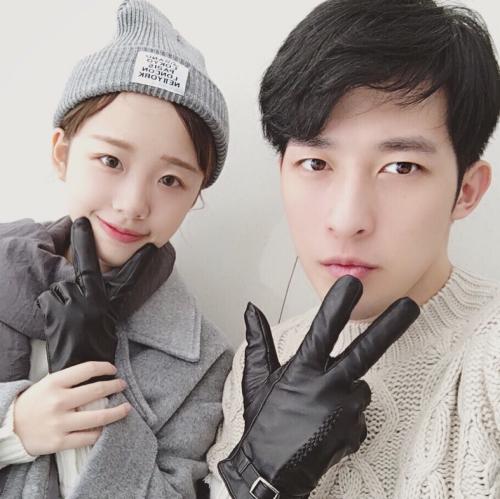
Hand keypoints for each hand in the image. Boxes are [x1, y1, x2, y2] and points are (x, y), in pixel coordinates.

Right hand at [13, 362, 130, 455]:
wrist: (10, 428)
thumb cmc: (34, 402)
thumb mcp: (48, 383)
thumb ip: (70, 379)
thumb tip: (98, 375)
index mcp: (55, 383)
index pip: (88, 369)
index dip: (105, 367)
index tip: (113, 369)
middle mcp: (59, 401)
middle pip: (98, 391)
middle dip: (115, 386)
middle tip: (122, 385)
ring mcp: (60, 423)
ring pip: (99, 417)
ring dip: (118, 411)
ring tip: (126, 407)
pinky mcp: (60, 442)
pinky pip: (88, 437)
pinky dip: (101, 432)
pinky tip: (107, 427)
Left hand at [36, 217, 156, 382]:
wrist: (88, 374)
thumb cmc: (99, 347)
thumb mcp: (108, 319)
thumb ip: (98, 298)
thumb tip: (90, 286)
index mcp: (101, 298)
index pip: (91, 263)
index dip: (84, 240)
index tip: (79, 222)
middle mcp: (86, 299)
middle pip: (70, 276)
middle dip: (71, 279)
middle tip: (78, 259)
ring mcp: (70, 308)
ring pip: (56, 289)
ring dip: (58, 299)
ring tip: (67, 318)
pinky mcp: (54, 318)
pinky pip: (46, 301)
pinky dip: (49, 308)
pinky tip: (57, 323)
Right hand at [218, 276, 419, 498]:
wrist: (269, 472)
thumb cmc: (263, 423)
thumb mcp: (256, 378)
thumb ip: (258, 340)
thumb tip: (251, 309)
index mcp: (302, 371)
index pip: (323, 331)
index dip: (338, 306)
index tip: (351, 283)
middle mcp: (327, 388)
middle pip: (365, 353)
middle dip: (389, 327)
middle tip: (410, 306)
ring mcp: (344, 412)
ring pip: (360, 386)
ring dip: (347, 388)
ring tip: (320, 407)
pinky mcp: (355, 432)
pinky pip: (359, 413)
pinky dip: (348, 414)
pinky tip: (327, 425)